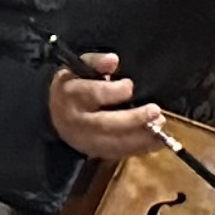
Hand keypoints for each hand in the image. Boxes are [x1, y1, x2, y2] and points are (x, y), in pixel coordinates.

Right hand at [47, 52, 168, 162]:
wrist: (55, 113)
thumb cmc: (74, 85)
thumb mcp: (79, 67)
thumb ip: (97, 62)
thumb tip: (113, 60)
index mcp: (71, 95)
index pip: (91, 95)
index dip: (113, 91)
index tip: (129, 86)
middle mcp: (76, 121)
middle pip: (104, 124)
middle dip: (133, 119)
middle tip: (155, 111)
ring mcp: (85, 140)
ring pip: (113, 143)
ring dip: (140, 137)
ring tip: (159, 125)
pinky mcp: (95, 152)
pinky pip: (118, 153)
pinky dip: (139, 148)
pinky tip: (156, 140)